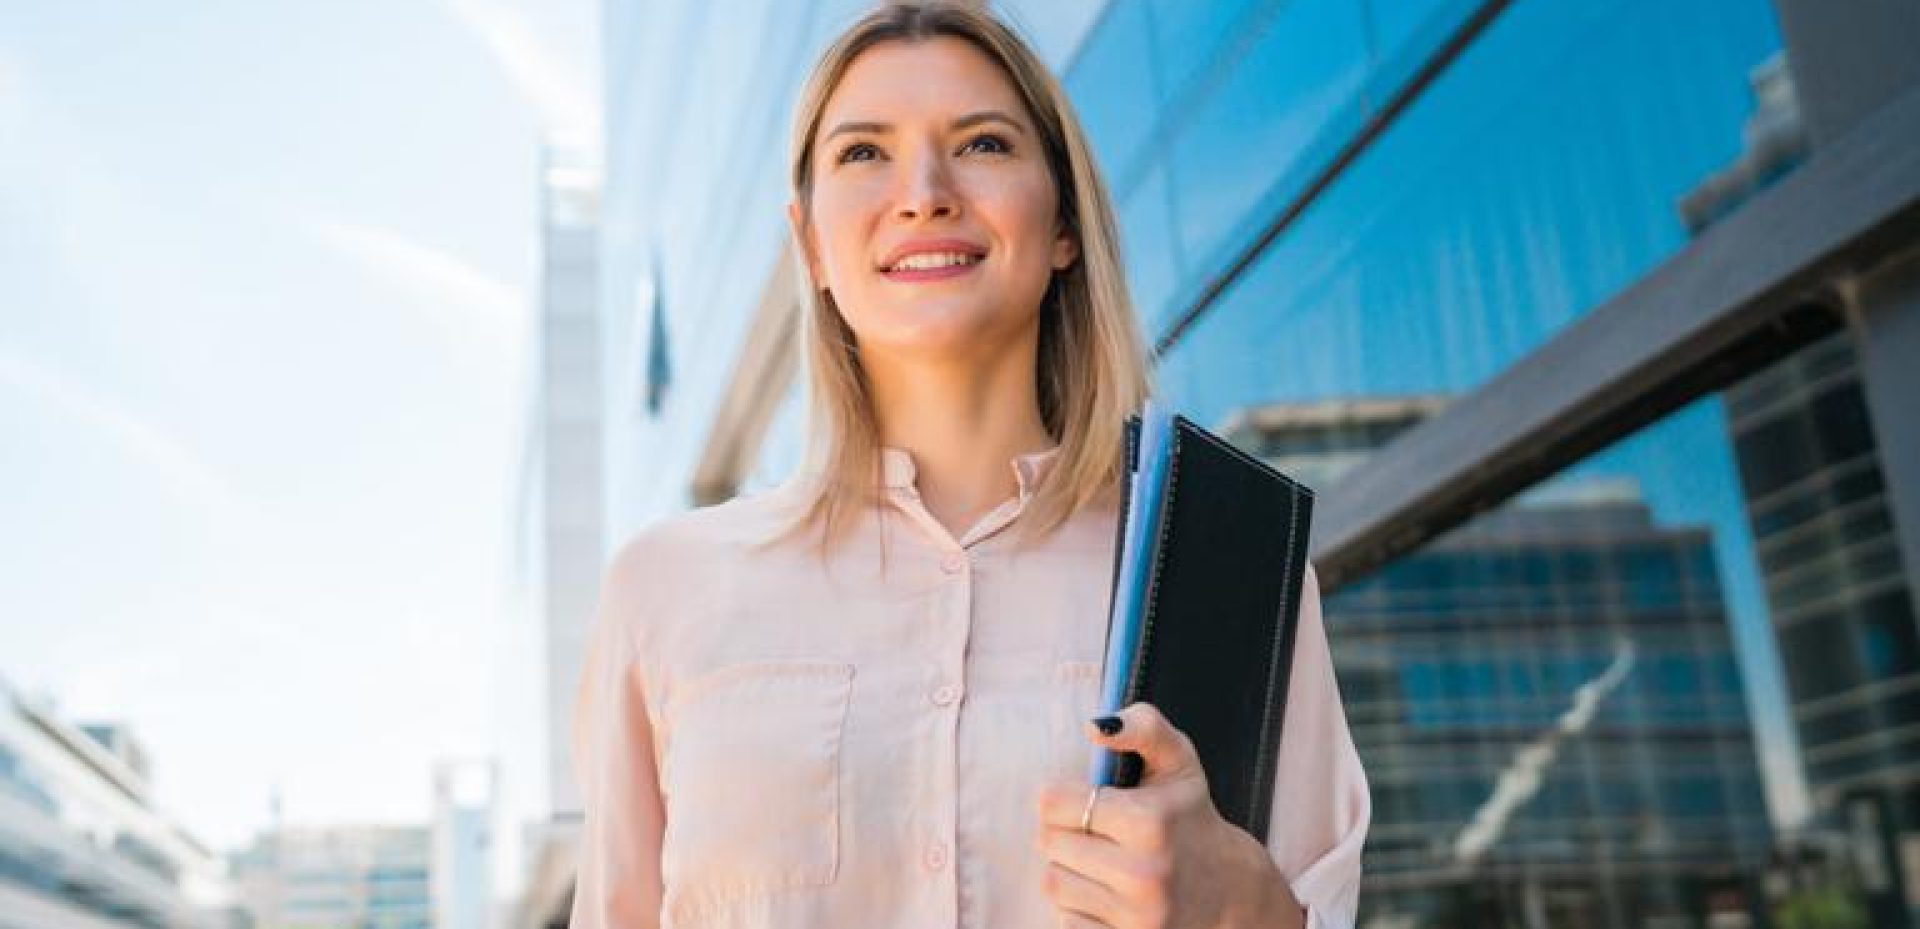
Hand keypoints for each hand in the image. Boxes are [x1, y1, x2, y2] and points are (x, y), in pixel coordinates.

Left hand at [1034, 703, 1303, 928]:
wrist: (1230, 891)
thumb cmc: (1190, 816)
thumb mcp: (1178, 760)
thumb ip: (1142, 725)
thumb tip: (1094, 727)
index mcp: (1149, 821)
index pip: (1052, 802)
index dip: (1061, 797)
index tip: (1084, 800)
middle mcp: (1142, 872)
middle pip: (1048, 842)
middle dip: (1065, 831)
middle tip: (1096, 831)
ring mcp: (1135, 916)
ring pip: (1053, 881)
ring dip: (1069, 869)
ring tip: (1103, 861)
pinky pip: (1066, 919)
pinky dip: (1079, 905)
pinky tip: (1107, 893)